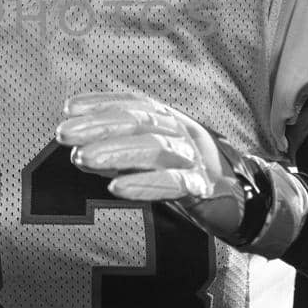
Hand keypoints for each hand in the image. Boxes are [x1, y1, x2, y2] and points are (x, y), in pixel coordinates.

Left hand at [55, 92, 306, 252]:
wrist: (243, 204)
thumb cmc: (188, 177)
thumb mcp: (152, 159)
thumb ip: (120, 152)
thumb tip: (80, 150)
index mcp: (170, 120)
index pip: (133, 104)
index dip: (100, 103)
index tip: (67, 110)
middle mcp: (182, 132)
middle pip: (139, 121)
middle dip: (98, 125)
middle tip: (64, 135)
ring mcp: (195, 158)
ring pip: (153, 148)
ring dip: (115, 151)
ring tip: (82, 159)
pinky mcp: (204, 188)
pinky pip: (172, 183)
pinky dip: (144, 184)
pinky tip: (116, 187)